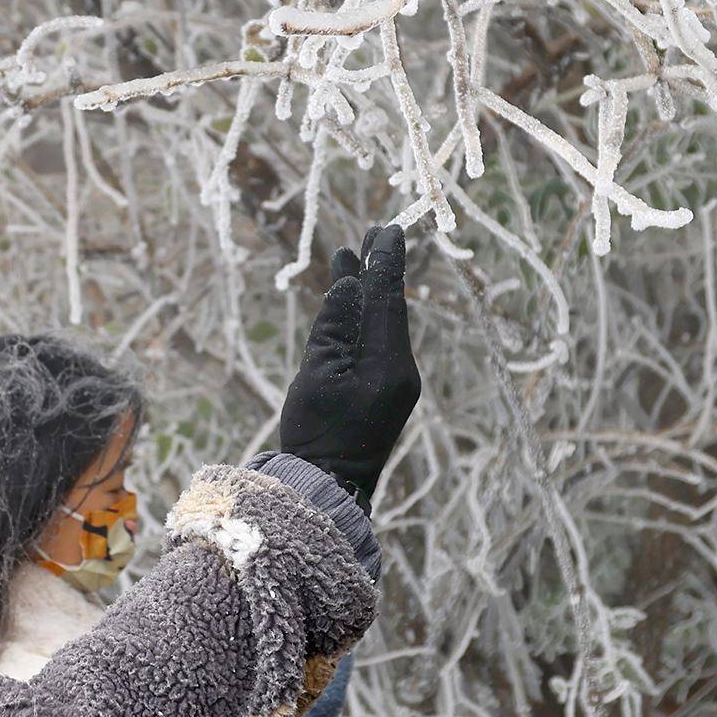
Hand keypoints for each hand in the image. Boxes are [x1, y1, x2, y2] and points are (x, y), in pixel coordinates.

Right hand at [276, 225, 421, 508]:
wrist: (326, 487)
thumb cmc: (315, 435)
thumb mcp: (317, 374)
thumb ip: (334, 326)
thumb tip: (350, 283)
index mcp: (388, 365)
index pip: (388, 300)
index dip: (385, 262)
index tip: (386, 229)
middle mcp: (401, 370)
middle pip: (390, 307)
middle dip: (381, 270)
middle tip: (376, 230)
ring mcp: (396, 381)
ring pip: (384, 323)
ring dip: (370, 291)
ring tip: (357, 255)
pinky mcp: (386, 390)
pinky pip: (379, 342)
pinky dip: (367, 316)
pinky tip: (355, 299)